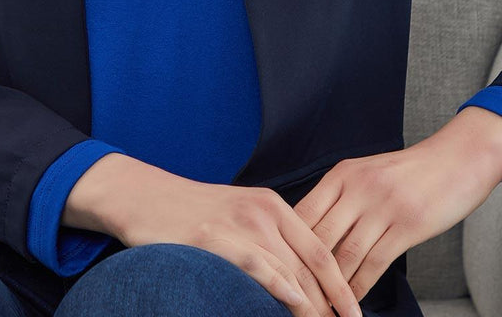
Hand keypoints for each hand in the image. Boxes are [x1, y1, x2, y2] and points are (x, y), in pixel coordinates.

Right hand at [114, 167, 363, 316]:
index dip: (343, 287)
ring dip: (312, 307)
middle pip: (311, 265)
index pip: (321, 250)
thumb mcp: (240, 217)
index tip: (357, 316)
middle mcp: (263, 211)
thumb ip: (270, 242)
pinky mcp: (215, 238)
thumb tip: (300, 285)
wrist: (144, 196)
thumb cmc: (192, 213)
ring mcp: (240, 223)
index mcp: (274, 205)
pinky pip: (257, 265)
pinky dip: (281, 287)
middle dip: (332, 305)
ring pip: (290, 271)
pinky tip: (296, 304)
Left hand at [292, 138, 499, 306]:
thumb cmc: (409, 172)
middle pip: (319, 238)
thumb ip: (340, 198)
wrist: (457, 159)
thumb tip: (312, 233)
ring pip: (345, 255)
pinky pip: (374, 263)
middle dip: (305, 272)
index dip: (288, 246)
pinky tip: (351, 302)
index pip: (302, 213)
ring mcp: (383, 206)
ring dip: (331, 287)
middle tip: (295, 297)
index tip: (279, 271)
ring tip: (321, 308)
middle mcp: (358, 187)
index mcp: (342, 174)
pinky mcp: (407, 225)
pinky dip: (359, 287)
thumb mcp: (367, 174)